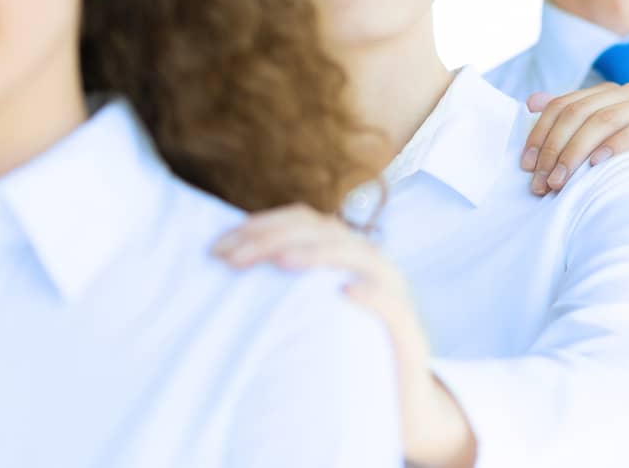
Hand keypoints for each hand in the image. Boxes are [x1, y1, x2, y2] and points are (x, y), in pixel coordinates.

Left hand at [215, 205, 475, 466]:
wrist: (403, 406)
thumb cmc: (346, 355)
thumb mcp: (313, 313)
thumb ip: (286, 288)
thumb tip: (228, 270)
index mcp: (346, 253)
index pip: (303, 221)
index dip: (261, 225)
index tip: (218, 245)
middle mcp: (372, 264)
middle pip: (324, 232)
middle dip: (273, 238)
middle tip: (229, 260)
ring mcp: (394, 294)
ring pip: (359, 257)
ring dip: (319, 254)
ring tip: (280, 262)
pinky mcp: (410, 334)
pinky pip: (393, 307)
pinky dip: (372, 295)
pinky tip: (346, 293)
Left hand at [521, 83, 628, 194]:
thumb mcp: (610, 142)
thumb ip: (575, 122)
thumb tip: (531, 102)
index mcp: (610, 95)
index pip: (563, 105)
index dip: (540, 133)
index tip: (525, 165)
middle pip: (580, 112)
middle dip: (555, 148)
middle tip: (541, 183)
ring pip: (606, 118)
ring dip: (577, 150)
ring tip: (561, 180)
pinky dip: (618, 144)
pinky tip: (599, 163)